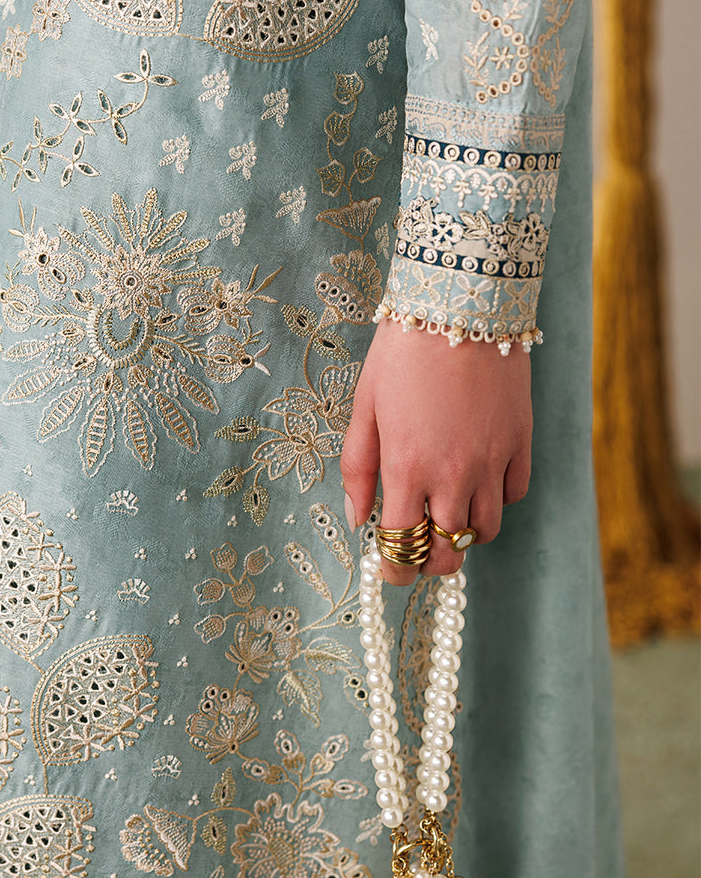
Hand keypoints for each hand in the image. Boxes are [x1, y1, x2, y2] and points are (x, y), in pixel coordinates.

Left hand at [340, 318, 532, 584]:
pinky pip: (514, 494)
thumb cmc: (402, 354)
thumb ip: (357, 467)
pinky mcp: (521, 443)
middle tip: (417, 550)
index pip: (401, 548)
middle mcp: (454, 475)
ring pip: (486, 529)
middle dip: (430, 562)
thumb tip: (356, 518)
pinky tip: (478, 480)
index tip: (388, 570)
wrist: (460, 306)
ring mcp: (493, 462)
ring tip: (446, 515)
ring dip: (464, 533)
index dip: (392, 570)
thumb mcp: (364, 407)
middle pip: (449, 552)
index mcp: (408, 468)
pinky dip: (497, 499)